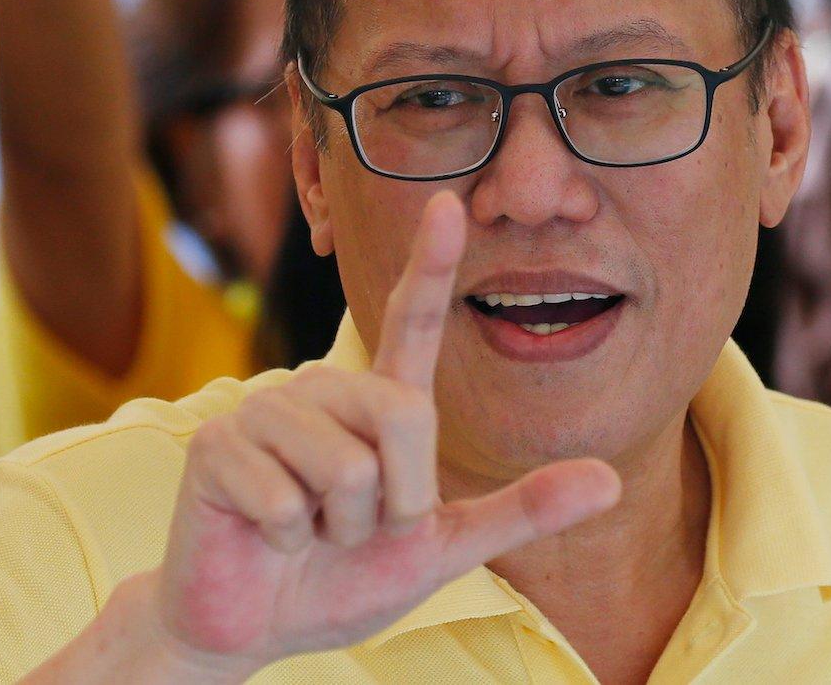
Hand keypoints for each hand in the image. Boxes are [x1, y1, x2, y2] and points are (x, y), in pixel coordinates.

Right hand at [153, 191, 621, 674]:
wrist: (257, 624)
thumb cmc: (344, 577)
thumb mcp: (442, 547)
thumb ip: (518, 511)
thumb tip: (611, 480)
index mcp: (379, 402)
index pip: (413, 324)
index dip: (431, 265)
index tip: (448, 205)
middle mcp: (326, 388)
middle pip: (404, 417)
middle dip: (395, 502)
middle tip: (350, 525)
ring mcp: (267, 408)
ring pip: (348, 467)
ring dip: (337, 528)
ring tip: (306, 527)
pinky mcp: (219, 443)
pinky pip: (285, 498)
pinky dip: (285, 540)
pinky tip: (264, 535)